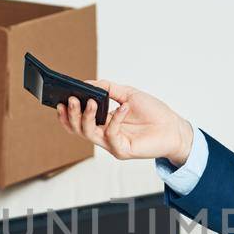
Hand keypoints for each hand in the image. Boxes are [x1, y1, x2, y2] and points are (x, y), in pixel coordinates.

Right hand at [55, 80, 193, 165]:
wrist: (173, 127)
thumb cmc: (153, 112)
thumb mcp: (128, 94)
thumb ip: (107, 88)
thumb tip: (86, 82)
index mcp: (103, 123)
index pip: (77, 121)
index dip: (66, 113)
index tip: (59, 99)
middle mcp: (104, 135)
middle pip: (78, 129)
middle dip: (72, 114)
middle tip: (71, 99)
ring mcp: (112, 144)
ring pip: (89, 134)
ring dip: (86, 117)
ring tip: (91, 102)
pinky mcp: (123, 151)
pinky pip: (111, 134)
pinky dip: (115, 118)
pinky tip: (124, 107)